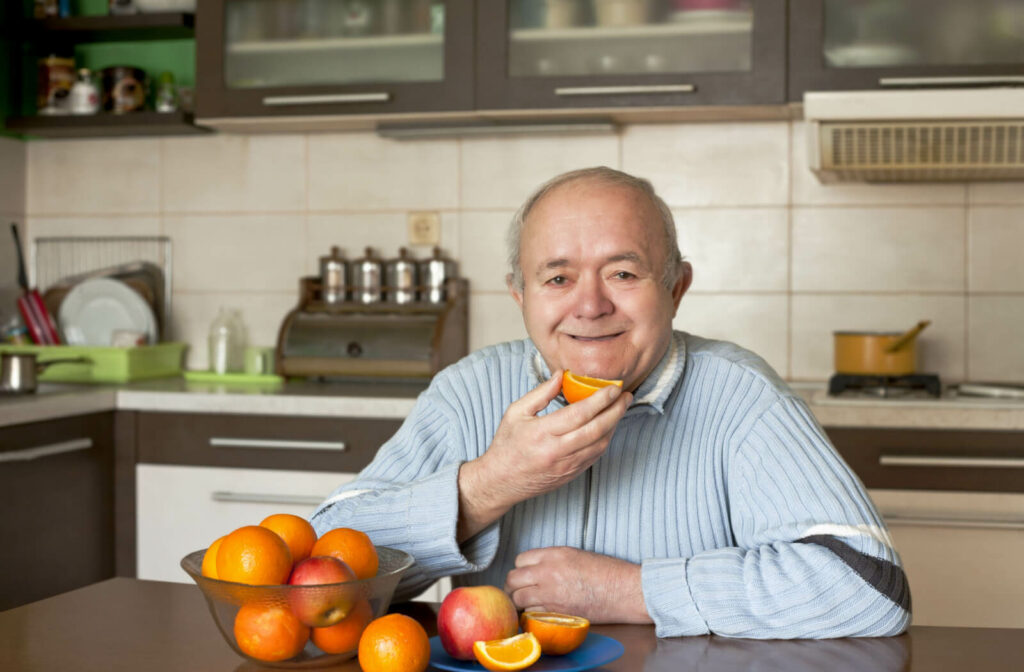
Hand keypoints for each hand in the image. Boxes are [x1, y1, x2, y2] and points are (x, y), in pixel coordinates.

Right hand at [457, 371, 631, 539]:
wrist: (501, 482)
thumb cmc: (507, 445)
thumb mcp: (516, 412)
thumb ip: (540, 393)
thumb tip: (561, 375)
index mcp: (542, 432)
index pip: (579, 414)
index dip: (600, 400)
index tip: (612, 388)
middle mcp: (557, 451)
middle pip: (596, 429)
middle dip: (615, 411)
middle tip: (625, 396)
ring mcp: (566, 465)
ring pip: (600, 444)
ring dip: (614, 425)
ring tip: (620, 408)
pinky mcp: (571, 474)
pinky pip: (595, 456)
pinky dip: (606, 439)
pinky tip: (609, 426)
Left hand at [504, 547, 650, 623]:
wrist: (623, 590)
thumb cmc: (606, 572)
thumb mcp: (575, 555)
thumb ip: (552, 560)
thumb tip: (536, 569)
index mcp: (554, 554)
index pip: (520, 560)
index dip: (522, 568)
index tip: (525, 575)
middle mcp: (547, 572)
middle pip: (513, 579)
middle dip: (514, 586)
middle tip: (519, 591)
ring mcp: (550, 593)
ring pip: (518, 598)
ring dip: (520, 602)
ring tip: (527, 604)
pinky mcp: (556, 612)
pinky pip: (531, 614)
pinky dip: (531, 615)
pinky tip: (538, 614)